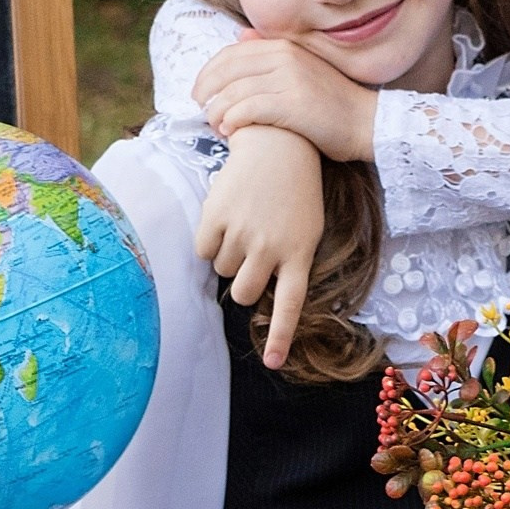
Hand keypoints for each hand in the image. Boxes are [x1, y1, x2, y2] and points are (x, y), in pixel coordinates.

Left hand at [194, 38, 379, 161]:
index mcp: (284, 47)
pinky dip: (233, 121)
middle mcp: (285, 57)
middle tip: (198, 109)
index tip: (199, 91)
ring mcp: (289, 79)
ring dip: (217, 111)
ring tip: (215, 125)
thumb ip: (271, 54)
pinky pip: (248, 109)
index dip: (208, 72)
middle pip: (227, 70)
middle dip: (206, 90)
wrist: (368, 123)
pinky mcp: (292, 103)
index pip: (231, 54)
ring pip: (234, 91)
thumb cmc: (332, 103)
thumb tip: (240, 37)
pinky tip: (229, 131)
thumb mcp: (302, 69)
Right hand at [194, 126, 324, 368]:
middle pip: (244, 294)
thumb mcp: (307, 229)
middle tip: (249, 256)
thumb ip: (289, 262)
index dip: (279, 337)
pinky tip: (225, 216)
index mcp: (299, 253)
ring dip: (228, 255)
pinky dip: (209, 240)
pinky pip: (202, 251)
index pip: (289, 305)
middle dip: (242, 282)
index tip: (272, 364)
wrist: (276, 144)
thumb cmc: (295, 192)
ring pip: (222, 271)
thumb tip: (257, 294)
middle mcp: (271, 247)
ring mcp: (242, 232)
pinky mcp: (216, 216)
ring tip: (243, 223)